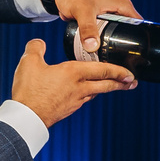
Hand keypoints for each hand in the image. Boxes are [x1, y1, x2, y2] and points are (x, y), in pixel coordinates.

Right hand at [11, 39, 135, 128]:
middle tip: (132, 81)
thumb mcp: (29, 62)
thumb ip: (36, 47)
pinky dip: (92, 93)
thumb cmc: (29, 91)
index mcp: (73, 73)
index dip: (118, 70)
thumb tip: (39, 43)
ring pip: (97, 92)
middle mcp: (79, 88)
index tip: (130, 72)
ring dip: (108, 88)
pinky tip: (88, 92)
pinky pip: (85, 98)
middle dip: (121, 82)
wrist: (27, 118)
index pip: (103, 70)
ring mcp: (76, 100)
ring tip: (115, 85)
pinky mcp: (69, 109)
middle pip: (106, 84)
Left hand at [48, 0, 143, 57]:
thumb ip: (87, 28)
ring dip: (112, 47)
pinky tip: (100, 56)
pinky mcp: (99, 23)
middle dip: (125, 48)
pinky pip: (105, 36)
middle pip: (128, 34)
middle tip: (120, 63)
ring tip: (110, 62)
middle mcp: (119, 11)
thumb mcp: (82, 10)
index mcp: (123, 6)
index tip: (135, 56)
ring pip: (115, 37)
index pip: (139, 26)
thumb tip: (92, 47)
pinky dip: (102, 44)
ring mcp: (109, 17)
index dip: (140, 41)